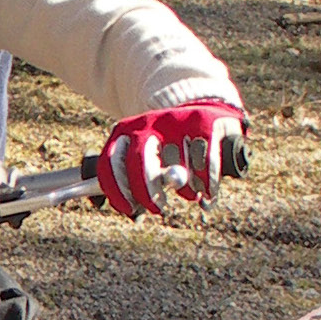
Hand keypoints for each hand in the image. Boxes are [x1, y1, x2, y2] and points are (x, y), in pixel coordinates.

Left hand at [97, 100, 247, 216]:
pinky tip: (209, 193)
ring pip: (177, 164)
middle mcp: (150, 123)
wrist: (203, 110)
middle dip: (147, 191)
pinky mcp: (206, 121)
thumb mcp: (143, 158)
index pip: (111, 162)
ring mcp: (178, 120)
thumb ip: (129, 181)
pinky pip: (205, 159)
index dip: (117, 190)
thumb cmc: (166, 148)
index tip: (128, 209)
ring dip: (185, 189)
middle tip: (157, 208)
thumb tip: (113, 208)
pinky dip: (208, 182)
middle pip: (140, 160)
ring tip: (191, 195)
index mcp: (126, 131)